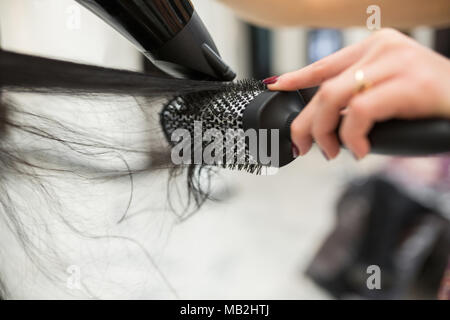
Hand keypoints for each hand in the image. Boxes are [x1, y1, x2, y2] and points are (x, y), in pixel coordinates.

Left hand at [266, 28, 449, 159]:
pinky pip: (360, 113)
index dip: (297, 78)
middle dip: (305, 123)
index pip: (325, 64)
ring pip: (333, 98)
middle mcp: (382, 49)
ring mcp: (396, 63)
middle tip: (303, 146)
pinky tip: (358, 151)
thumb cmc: (434, 102)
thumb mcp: (390, 91)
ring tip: (330, 153)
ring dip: (323, 132)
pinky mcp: (409, 84)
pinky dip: (352, 137)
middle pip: (324, 88)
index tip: (277, 87)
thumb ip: (360, 97)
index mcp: (376, 48)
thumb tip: (328, 120)